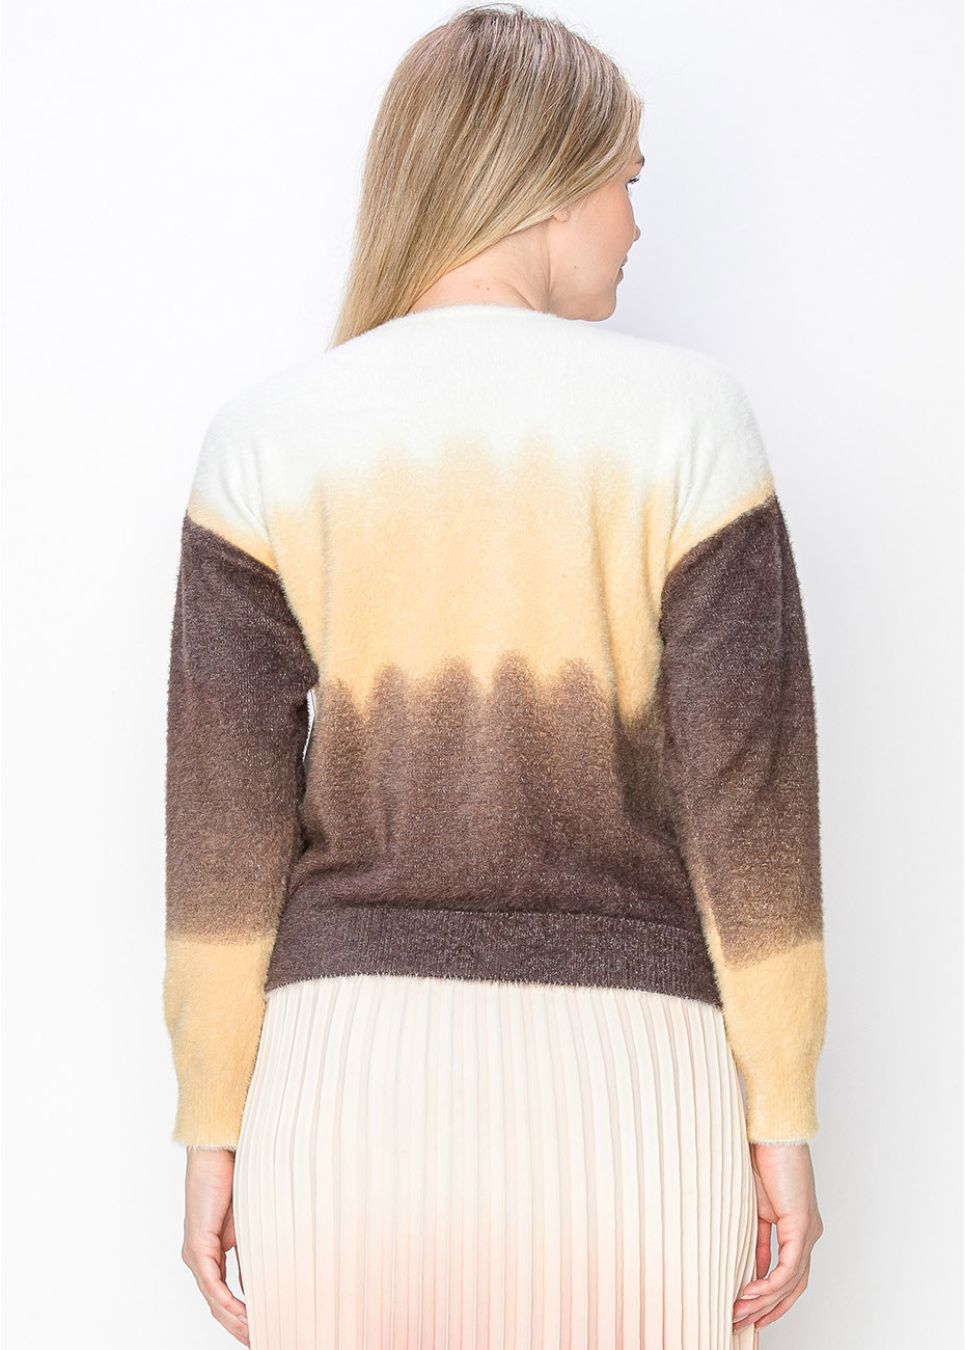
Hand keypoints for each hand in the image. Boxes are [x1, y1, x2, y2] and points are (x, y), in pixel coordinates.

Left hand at [181, 1147, 248, 1345]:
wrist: (218, 1153)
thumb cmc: (232, 1181)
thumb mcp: (247, 1226)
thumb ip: (250, 1255)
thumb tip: (259, 1282)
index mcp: (209, 1253)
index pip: (223, 1295)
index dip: (240, 1316)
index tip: (260, 1329)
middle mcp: (198, 1258)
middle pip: (216, 1303)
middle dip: (237, 1326)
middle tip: (258, 1341)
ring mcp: (195, 1253)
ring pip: (212, 1298)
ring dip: (233, 1319)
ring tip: (253, 1333)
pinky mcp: (196, 1244)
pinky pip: (210, 1281)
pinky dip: (225, 1299)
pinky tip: (240, 1312)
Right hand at [732, 1141, 823, 1333]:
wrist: (772, 1133)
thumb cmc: (761, 1158)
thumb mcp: (754, 1205)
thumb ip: (755, 1234)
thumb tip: (747, 1262)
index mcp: (798, 1227)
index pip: (790, 1274)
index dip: (771, 1296)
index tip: (748, 1309)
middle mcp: (808, 1233)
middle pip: (793, 1287)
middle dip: (767, 1309)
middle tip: (740, 1322)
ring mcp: (808, 1231)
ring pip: (791, 1283)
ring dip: (764, 1302)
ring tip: (739, 1313)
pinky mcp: (802, 1226)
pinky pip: (788, 1268)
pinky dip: (770, 1285)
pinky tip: (751, 1292)